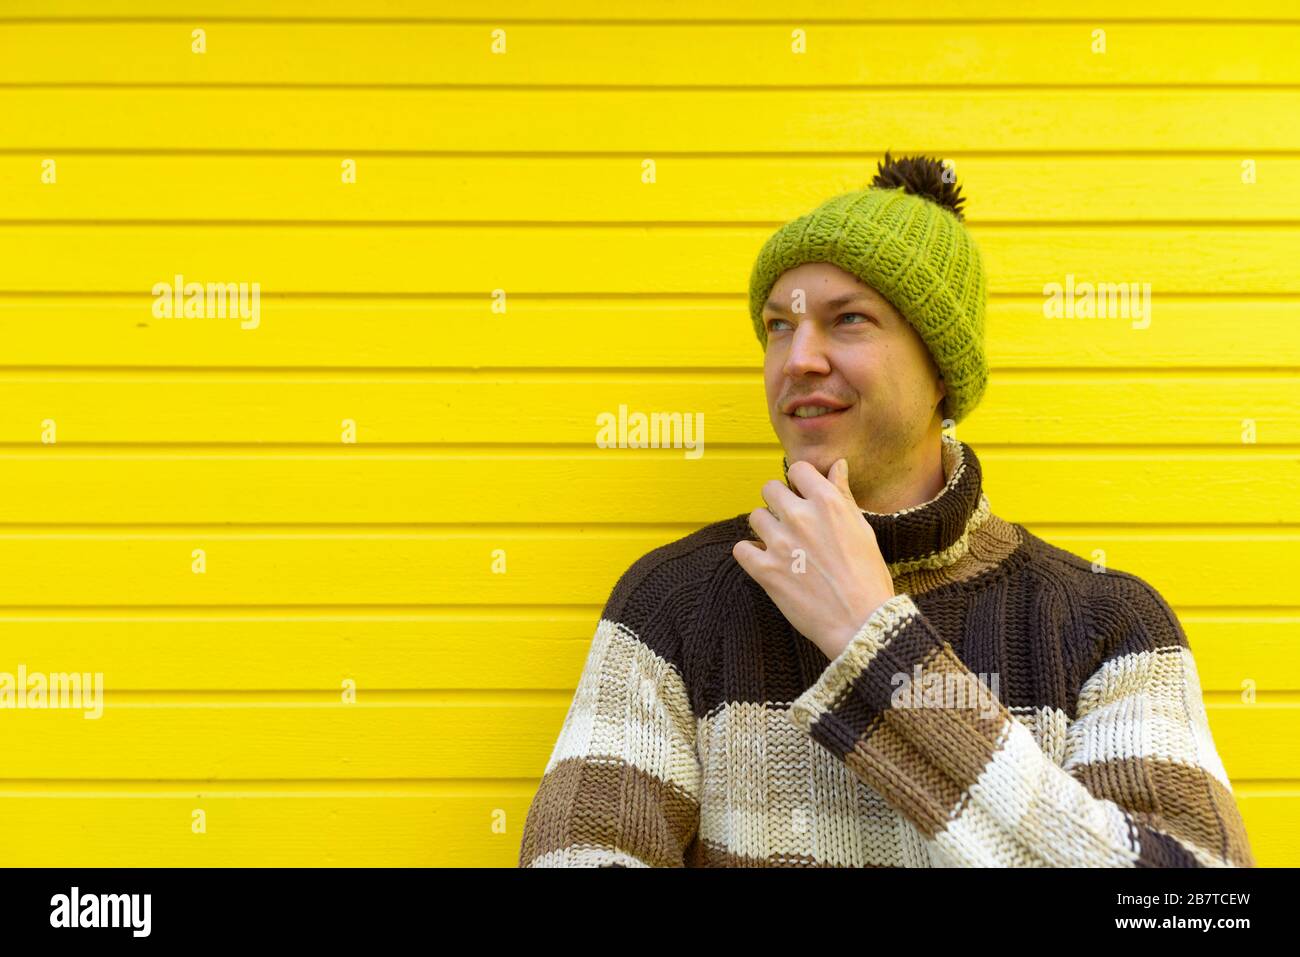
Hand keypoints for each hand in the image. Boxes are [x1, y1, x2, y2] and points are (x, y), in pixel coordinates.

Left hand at [732, 457, 895, 660]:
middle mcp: (801, 517)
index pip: (798, 470)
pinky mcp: (765, 570)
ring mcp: (780, 543)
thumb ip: (843, 495)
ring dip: (765, 528)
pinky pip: (741, 548)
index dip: (800, 482)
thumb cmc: (868, 577)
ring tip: (781, 545)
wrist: (861, 622)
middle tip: (791, 522)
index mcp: (828, 503)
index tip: (803, 495)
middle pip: (770, 489)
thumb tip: (837, 466)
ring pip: (754, 516)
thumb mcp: (862, 529)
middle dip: (778, 502)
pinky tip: (766, 561)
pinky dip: (750, 554)